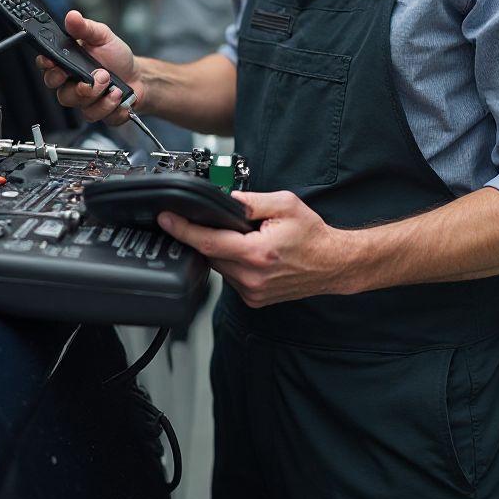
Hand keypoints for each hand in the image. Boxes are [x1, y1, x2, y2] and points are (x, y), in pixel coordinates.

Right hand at [37, 10, 142, 125]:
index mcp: (67, 62)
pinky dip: (109, 106)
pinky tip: (117, 96)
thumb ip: (85, 28)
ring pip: (77, 104)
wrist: (138, 77)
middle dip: (79, 86)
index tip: (53, 61)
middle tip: (99, 76)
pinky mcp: (94, 112)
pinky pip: (94, 115)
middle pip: (59, 90)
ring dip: (98, 96)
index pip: (46, 65)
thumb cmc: (116, 57)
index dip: (46, 64)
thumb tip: (72, 16)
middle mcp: (70, 82)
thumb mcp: (102, 37)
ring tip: (113, 86)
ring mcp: (81, 99)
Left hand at [157, 191, 356, 307]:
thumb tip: (224, 199)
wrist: (333, 264)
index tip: (165, 219)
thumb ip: (250, 202)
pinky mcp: (254, 299)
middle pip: (211, 254)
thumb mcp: (284, 205)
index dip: (183, 229)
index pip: (209, 241)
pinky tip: (250, 253)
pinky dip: (233, 262)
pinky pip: (230, 277)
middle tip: (222, 221)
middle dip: (208, 235)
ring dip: (222, 250)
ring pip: (219, 267)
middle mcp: (251, 277)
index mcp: (257, 253)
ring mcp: (252, 292)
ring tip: (246, 238)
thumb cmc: (313, 235)